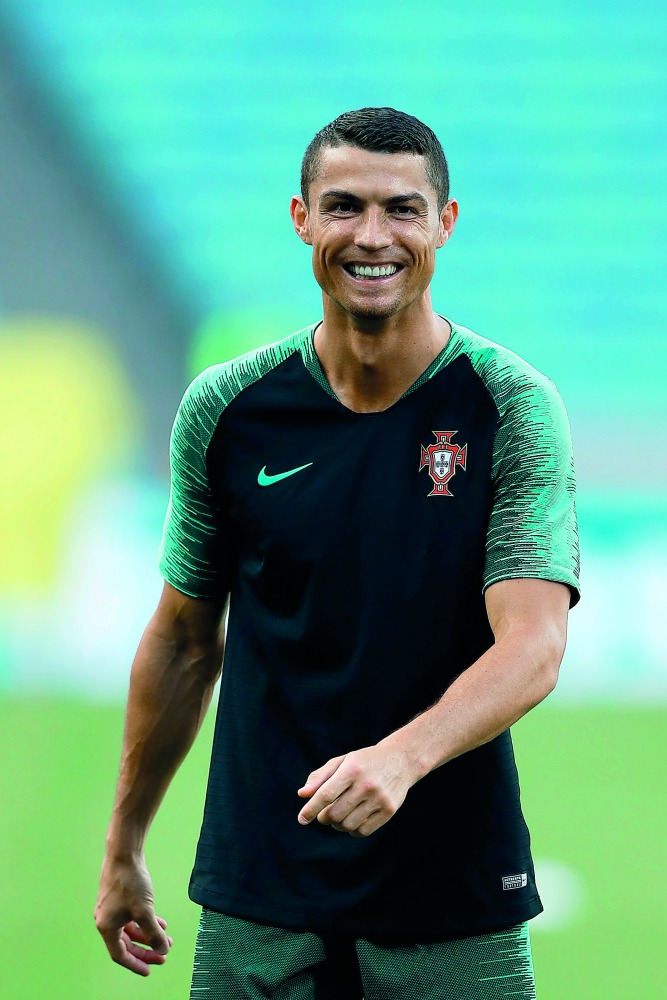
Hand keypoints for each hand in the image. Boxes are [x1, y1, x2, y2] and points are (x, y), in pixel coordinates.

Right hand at [94, 855, 172, 975]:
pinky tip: (161, 922)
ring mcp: (112, 909)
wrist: (124, 853)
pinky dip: (146, 922)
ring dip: (149, 935)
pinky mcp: (119, 898)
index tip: (150, 970)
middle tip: (163, 955)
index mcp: (107, 927)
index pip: (121, 955)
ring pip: (131, 930)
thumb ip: (153, 933)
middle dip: (146, 950)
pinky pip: (132, 917)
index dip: (136, 964)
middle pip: (127, 944)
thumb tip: (163, 950)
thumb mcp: (145, 911)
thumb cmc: (131, 882)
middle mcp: (106, 920)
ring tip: (167, 938)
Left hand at [296, 740, 416, 836]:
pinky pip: (363, 831)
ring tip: (339, 816)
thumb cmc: (364, 761)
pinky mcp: (389, 810)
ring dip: (337, 825)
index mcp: (352, 769)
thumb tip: (302, 795)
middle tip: (324, 814)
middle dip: (324, 818)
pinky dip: (352, 830)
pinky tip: (352, 820)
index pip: (326, 794)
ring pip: (348, 825)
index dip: (311, 809)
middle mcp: (366, 784)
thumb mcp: (342, 762)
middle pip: (335, 814)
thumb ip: (320, 777)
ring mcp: (380, 799)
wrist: (401, 760)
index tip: (301, 819)